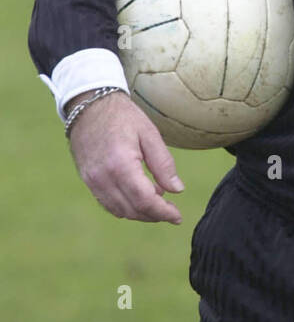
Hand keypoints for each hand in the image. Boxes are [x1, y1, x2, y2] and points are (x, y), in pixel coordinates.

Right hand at [66, 90, 184, 223]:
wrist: (89, 104)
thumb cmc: (122, 116)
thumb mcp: (149, 134)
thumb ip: (164, 164)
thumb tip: (177, 190)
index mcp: (121, 164)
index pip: (144, 200)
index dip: (163, 212)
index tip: (177, 217)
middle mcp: (103, 177)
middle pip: (132, 210)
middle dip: (154, 215)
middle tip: (171, 211)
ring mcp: (92, 180)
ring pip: (119, 211)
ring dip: (140, 213)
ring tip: (157, 201)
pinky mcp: (87, 180)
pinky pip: (107, 203)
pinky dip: (125, 207)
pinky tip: (138, 196)